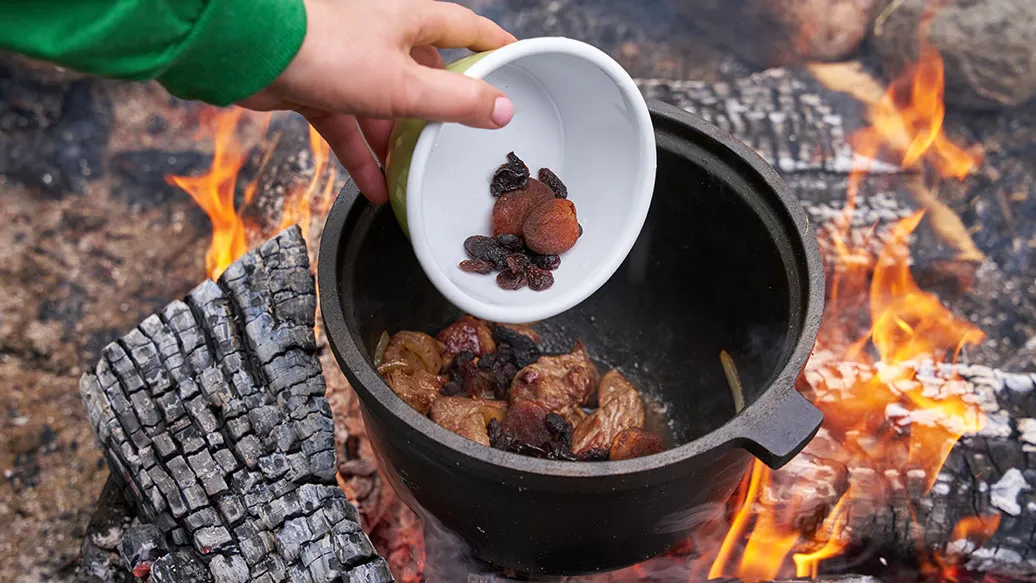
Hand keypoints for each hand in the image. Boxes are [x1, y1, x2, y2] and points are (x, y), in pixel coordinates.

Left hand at [237, 0, 516, 203]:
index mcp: (408, 19)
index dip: (490, 44)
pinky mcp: (318, 85)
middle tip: (460, 135)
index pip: (463, 27)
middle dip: (439, 107)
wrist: (252, 54)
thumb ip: (457, 100)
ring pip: (384, 105)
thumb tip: (502, 109)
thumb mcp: (405, 84)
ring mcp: (347, 61)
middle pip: (423, 71)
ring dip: (397, 141)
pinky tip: (374, 187)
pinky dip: (361, 155)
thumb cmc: (325, 50)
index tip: (511, 59)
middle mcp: (379, 35)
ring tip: (414, 173)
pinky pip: (348, 125)